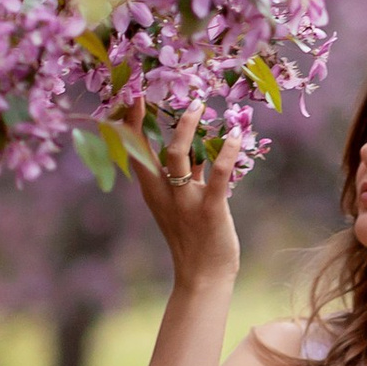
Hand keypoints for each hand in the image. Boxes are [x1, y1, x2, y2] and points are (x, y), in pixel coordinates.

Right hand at [128, 104, 242, 287]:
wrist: (202, 277)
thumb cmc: (193, 238)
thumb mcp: (181, 203)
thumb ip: (184, 175)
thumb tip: (193, 146)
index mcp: (152, 191)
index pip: (134, 151)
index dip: (130, 122)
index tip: (132, 94)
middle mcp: (163, 193)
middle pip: (144, 149)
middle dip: (143, 118)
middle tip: (150, 88)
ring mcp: (185, 201)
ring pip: (177, 156)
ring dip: (188, 127)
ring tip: (200, 104)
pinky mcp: (210, 209)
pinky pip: (218, 176)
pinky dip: (227, 153)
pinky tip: (235, 135)